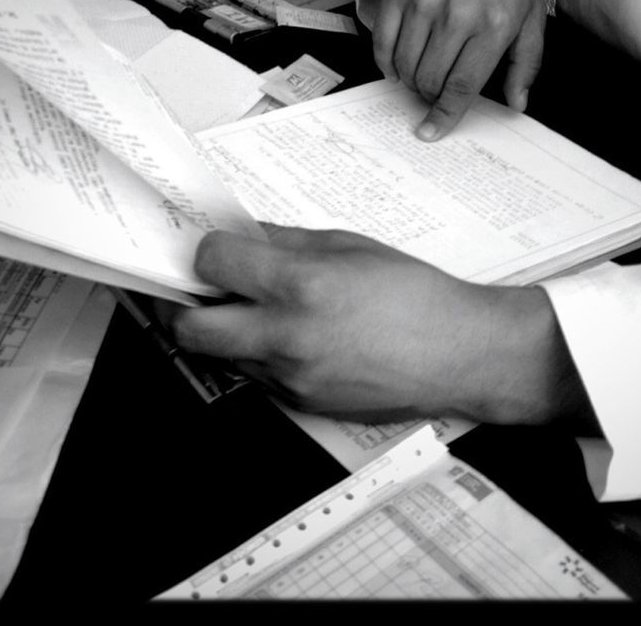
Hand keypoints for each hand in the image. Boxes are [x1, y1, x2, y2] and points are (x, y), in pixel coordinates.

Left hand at [157, 225, 592, 426]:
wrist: (458, 354)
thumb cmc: (414, 295)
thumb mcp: (348, 245)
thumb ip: (285, 241)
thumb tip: (241, 235)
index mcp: (300, 284)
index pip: (211, 263)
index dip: (205, 252)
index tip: (212, 250)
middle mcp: (287, 335)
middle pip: (189, 327)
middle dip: (182, 306)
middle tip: (196, 290)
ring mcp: (291, 377)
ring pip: (220, 356)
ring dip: (223, 332)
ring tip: (252, 311)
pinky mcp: (301, 404)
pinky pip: (257, 377)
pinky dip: (258, 356)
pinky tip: (289, 338)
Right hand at [365, 0, 545, 140]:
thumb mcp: (530, 12)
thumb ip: (525, 62)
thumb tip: (515, 102)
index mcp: (494, 23)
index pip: (463, 84)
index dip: (446, 114)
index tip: (432, 131)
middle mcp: (457, 12)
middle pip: (430, 78)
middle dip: (429, 96)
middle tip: (434, 92)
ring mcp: (424, 0)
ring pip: (405, 64)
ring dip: (409, 80)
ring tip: (420, 75)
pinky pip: (383, 41)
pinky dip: (387, 61)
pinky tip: (397, 64)